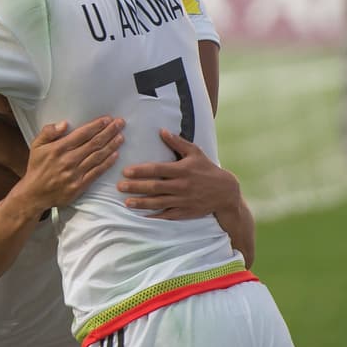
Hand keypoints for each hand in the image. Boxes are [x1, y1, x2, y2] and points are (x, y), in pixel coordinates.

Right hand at [15, 115, 123, 211]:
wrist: (35, 194)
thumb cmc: (37, 168)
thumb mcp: (36, 146)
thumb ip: (48, 132)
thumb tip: (64, 124)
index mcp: (58, 148)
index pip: (82, 134)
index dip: (96, 126)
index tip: (107, 119)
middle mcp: (69, 160)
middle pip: (94, 143)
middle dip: (109, 132)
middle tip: (120, 123)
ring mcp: (76, 173)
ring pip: (98, 156)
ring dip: (112, 145)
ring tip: (121, 136)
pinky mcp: (80, 185)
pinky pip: (97, 172)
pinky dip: (107, 163)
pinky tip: (116, 154)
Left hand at [118, 129, 239, 218]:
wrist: (226, 192)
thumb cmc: (207, 169)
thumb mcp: (195, 153)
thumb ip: (177, 142)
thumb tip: (161, 130)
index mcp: (182, 170)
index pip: (157, 170)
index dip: (141, 171)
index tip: (125, 171)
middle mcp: (182, 186)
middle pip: (155, 187)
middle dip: (136, 187)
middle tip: (119, 186)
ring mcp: (184, 200)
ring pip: (159, 202)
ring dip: (142, 203)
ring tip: (126, 202)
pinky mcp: (186, 212)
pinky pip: (168, 215)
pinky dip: (155, 216)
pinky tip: (142, 216)